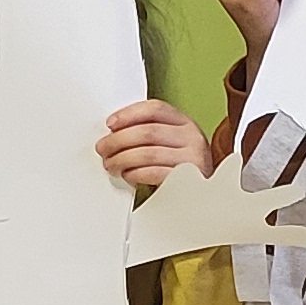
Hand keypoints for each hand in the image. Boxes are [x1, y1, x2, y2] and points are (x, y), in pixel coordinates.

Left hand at [96, 100, 213, 190]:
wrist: (202, 195)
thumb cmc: (179, 166)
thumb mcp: (170, 142)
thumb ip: (149, 132)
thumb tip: (114, 132)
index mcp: (185, 123)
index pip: (155, 109)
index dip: (129, 114)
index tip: (110, 124)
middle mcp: (191, 137)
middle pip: (148, 131)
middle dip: (118, 140)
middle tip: (103, 148)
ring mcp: (191, 158)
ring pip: (148, 153)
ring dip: (122, 159)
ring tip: (111, 164)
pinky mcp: (186, 180)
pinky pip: (153, 173)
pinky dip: (135, 174)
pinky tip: (128, 175)